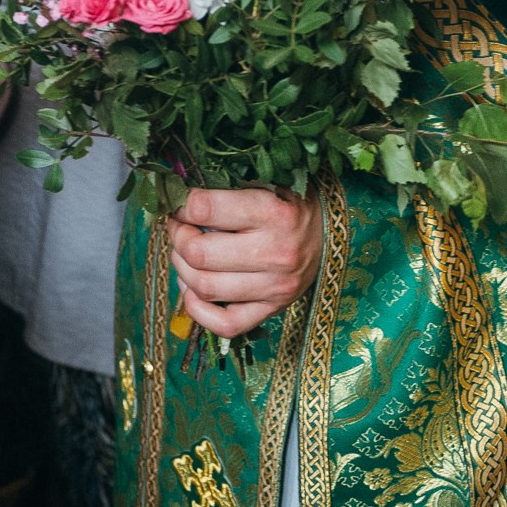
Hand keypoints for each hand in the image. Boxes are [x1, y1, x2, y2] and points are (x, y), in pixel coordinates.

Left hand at [168, 187, 322, 339]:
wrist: (330, 232)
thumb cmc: (289, 202)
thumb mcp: (265, 182)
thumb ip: (225, 189)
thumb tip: (176, 195)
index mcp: (273, 212)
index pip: (204, 209)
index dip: (180, 205)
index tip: (178, 203)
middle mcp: (276, 253)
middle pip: (199, 253)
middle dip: (178, 237)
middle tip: (178, 227)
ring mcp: (275, 287)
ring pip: (205, 287)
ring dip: (181, 269)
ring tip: (184, 254)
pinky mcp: (273, 310)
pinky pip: (225, 324)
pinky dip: (198, 310)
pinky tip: (192, 288)